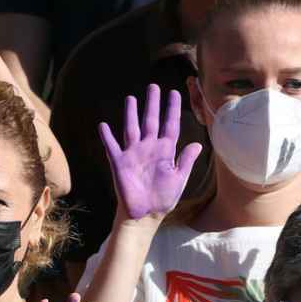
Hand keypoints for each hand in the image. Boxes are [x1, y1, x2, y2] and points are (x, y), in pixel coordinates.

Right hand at [100, 84, 202, 222]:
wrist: (145, 215)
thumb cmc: (163, 199)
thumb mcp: (179, 178)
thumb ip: (186, 160)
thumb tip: (197, 143)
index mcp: (165, 151)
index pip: (170, 125)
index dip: (172, 109)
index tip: (175, 93)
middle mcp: (148, 148)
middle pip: (150, 121)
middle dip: (152, 104)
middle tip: (154, 86)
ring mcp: (133, 154)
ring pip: (131, 128)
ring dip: (131, 113)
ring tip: (131, 98)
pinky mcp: (119, 163)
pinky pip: (112, 147)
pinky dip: (107, 137)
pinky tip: (103, 125)